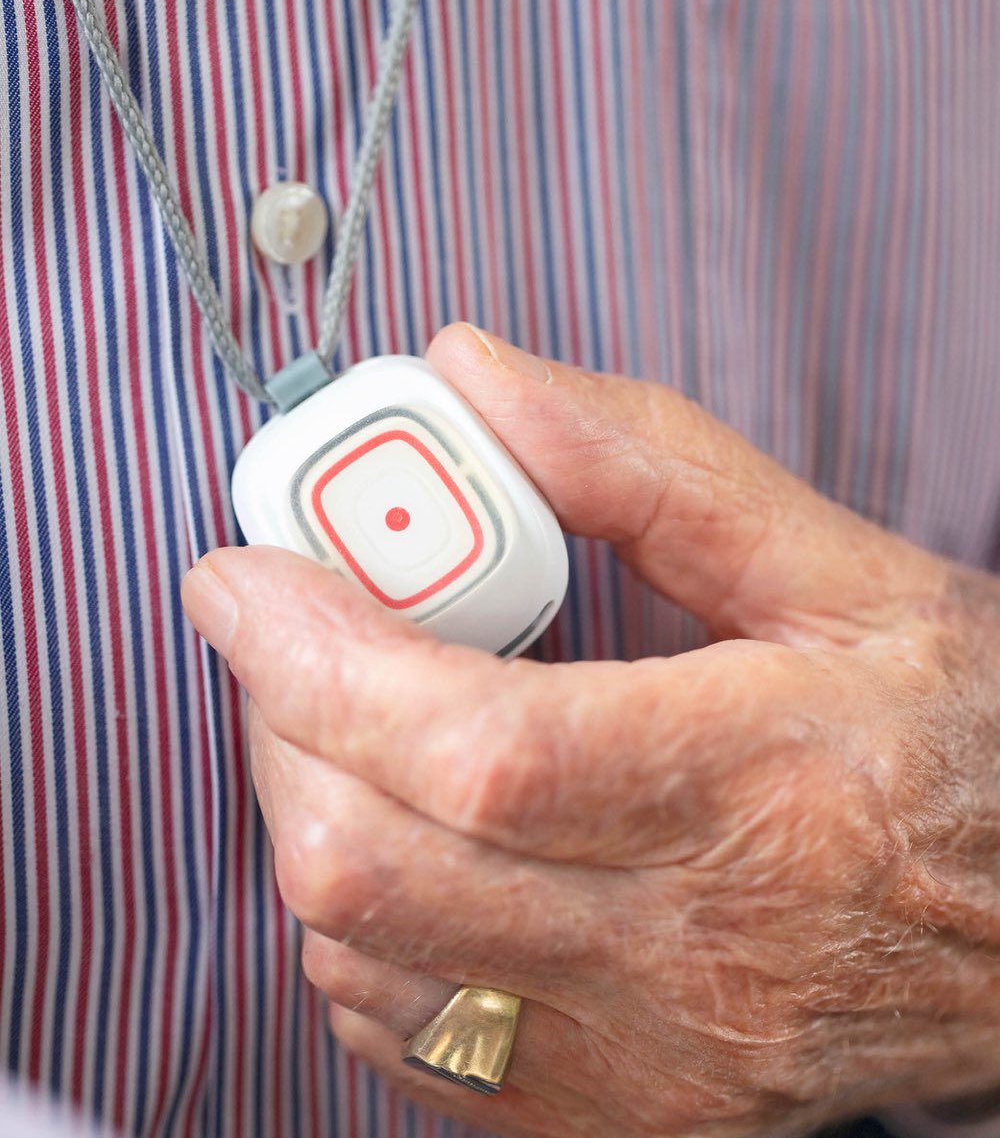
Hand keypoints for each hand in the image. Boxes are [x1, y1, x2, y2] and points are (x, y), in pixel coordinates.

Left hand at [182, 324, 999, 1136]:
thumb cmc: (953, 740)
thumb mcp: (835, 568)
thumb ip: (646, 465)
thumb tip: (478, 381)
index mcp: (759, 786)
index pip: (475, 749)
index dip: (318, 656)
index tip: (242, 577)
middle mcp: (694, 953)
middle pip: (376, 863)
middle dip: (282, 719)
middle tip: (299, 626)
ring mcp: (647, 1061)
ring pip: (359, 957)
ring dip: (308, 809)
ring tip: (361, 719)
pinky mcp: (618, 1114)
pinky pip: (402, 1037)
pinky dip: (358, 921)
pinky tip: (415, 838)